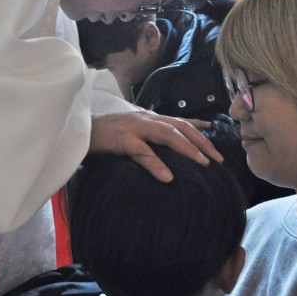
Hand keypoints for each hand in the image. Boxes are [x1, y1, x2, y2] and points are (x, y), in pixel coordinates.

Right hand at [89, 111, 223, 182]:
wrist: (79, 131)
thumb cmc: (105, 135)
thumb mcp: (131, 131)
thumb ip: (149, 135)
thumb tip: (168, 146)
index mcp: (149, 118)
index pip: (180, 121)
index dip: (199, 129)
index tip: (216, 138)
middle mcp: (146, 119)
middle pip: (180, 127)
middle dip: (201, 142)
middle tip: (218, 159)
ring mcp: (135, 127)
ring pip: (167, 135)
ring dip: (187, 149)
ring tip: (202, 164)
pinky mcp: (122, 139)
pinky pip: (142, 152)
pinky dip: (156, 164)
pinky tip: (167, 177)